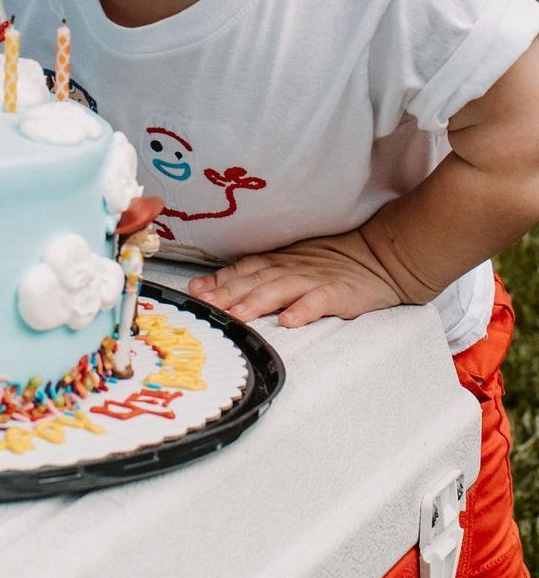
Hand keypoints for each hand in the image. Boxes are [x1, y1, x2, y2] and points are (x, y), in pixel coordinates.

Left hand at [186, 227, 407, 327]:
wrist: (380, 256)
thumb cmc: (331, 261)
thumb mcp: (291, 262)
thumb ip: (255, 274)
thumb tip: (211, 286)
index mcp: (279, 261)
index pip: (243, 269)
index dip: (219, 280)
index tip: (196, 292)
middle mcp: (292, 268)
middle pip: (256, 280)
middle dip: (229, 293)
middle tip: (208, 306)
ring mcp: (316, 279)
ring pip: (281, 289)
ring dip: (258, 301)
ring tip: (239, 316)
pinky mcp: (340, 292)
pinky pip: (320, 300)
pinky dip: (304, 309)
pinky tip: (290, 321)